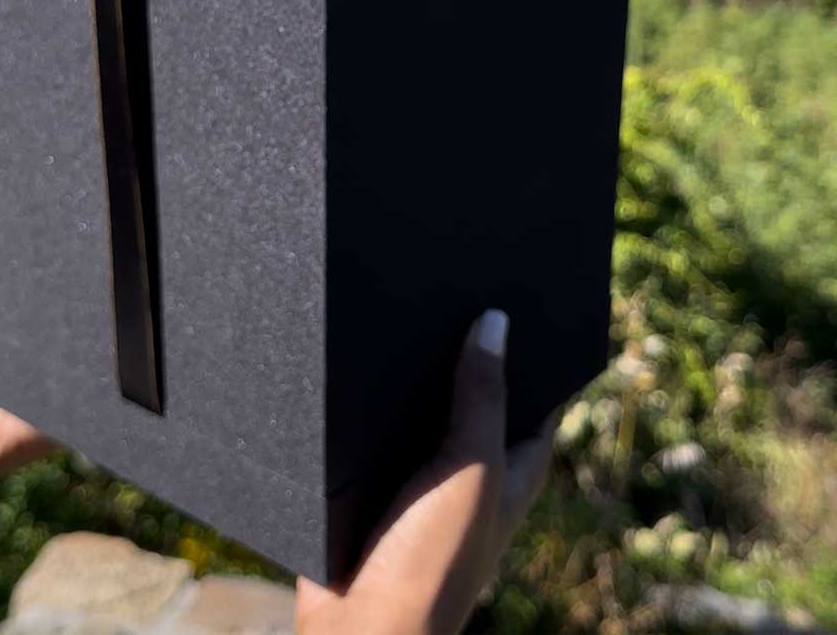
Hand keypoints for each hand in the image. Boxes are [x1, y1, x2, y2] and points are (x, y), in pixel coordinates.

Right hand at [296, 310, 556, 634]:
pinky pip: (372, 423)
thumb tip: (496, 320)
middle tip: (443, 283)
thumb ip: (483, 397)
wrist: (357, 625)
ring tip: (394, 302)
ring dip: (405, 370)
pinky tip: (350, 353)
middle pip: (472, 391)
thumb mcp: (472, 470)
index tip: (514, 296)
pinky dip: (365, 395)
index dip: (531, 352)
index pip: (533, 397)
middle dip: (459, 348)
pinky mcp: (370, 477)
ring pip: (419, 404)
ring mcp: (418, 472)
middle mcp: (468, 465)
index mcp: (511, 466)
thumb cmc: (433, 560)